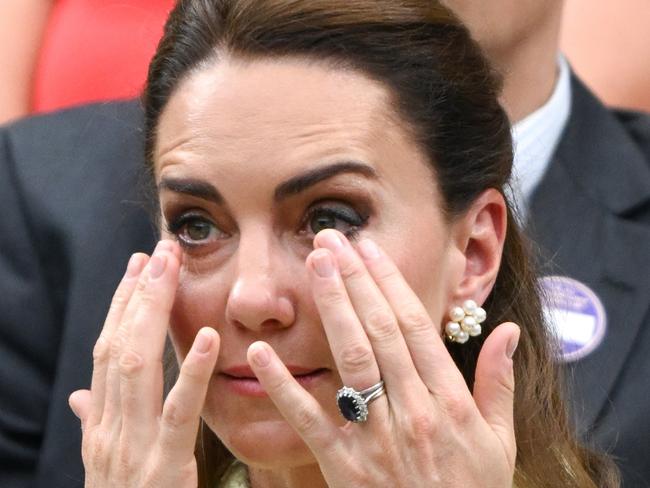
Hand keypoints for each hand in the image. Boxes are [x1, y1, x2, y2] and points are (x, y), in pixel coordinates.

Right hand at [68, 241, 219, 487]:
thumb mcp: (106, 464)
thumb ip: (94, 425)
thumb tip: (79, 394)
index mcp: (100, 427)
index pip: (106, 352)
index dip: (120, 307)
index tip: (136, 268)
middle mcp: (108, 430)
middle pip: (118, 347)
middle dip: (137, 296)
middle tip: (159, 251)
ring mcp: (131, 448)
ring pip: (137, 368)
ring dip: (152, 314)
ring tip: (171, 271)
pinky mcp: (163, 468)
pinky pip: (178, 414)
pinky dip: (190, 373)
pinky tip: (208, 338)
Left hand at [247, 229, 519, 486]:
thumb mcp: (499, 442)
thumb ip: (499, 383)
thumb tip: (506, 332)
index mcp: (448, 401)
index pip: (414, 326)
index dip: (389, 282)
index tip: (368, 248)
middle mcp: (413, 410)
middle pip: (380, 330)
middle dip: (354, 279)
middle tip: (330, 239)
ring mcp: (377, 436)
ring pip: (352, 358)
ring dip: (332, 306)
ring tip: (313, 264)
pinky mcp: (344, 464)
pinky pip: (310, 420)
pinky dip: (283, 385)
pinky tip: (260, 352)